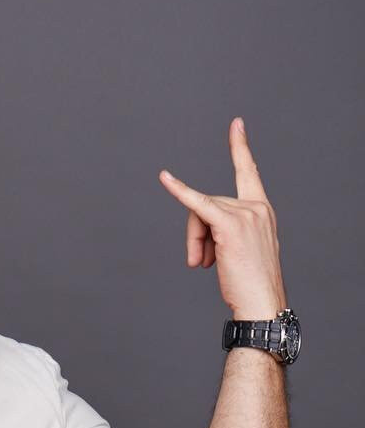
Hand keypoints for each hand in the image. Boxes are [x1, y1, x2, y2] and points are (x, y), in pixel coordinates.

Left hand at [157, 117, 287, 319]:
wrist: (261, 302)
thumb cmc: (250, 282)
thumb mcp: (237, 249)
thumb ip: (221, 229)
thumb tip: (200, 232)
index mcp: (262, 210)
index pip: (249, 172)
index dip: (240, 148)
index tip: (236, 124)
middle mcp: (256, 207)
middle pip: (206, 203)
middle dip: (195, 233)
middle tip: (199, 261)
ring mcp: (246, 214)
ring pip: (198, 213)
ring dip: (193, 242)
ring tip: (201, 264)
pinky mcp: (230, 224)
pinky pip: (197, 204)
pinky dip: (179, 191)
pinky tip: (165, 178)